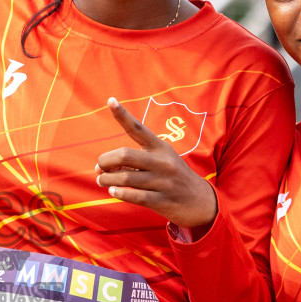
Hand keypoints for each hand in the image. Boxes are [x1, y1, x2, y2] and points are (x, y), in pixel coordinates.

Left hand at [95, 98, 217, 228]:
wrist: (201, 201)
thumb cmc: (173, 177)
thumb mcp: (161, 161)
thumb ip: (135, 160)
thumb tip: (103, 167)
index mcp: (160, 147)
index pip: (138, 128)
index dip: (123, 115)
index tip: (110, 100)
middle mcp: (162, 162)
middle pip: (124, 155)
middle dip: (105, 161)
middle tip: (99, 168)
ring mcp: (163, 182)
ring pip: (125, 178)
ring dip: (106, 179)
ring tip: (102, 181)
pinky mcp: (162, 200)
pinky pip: (134, 195)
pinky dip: (119, 193)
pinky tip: (113, 191)